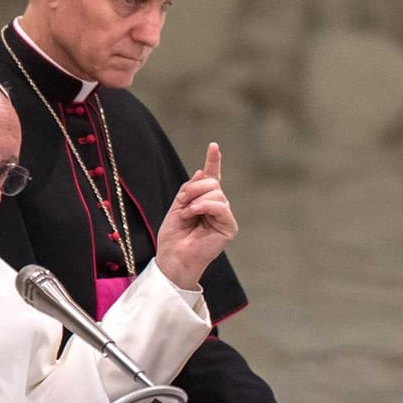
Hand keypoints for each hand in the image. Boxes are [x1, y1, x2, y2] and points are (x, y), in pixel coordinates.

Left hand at [154, 143, 237, 288]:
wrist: (173, 257)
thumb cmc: (174, 237)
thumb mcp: (178, 206)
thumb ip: (190, 189)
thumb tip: (202, 172)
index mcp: (204, 202)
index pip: (211, 179)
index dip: (213, 161)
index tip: (213, 145)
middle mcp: (217, 208)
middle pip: (212, 183)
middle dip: (193, 188)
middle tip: (181, 203)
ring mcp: (224, 217)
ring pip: (216, 192)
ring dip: (196, 199)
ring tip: (186, 213)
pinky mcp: (229, 228)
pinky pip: (221, 206)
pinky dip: (204, 206)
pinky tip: (193, 213)